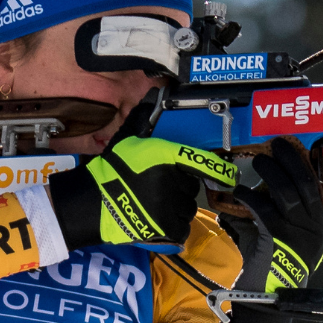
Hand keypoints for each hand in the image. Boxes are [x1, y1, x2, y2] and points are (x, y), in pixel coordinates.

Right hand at [46, 136, 238, 249]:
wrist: (91, 202)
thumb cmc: (110, 169)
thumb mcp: (127, 139)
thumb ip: (145, 120)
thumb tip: (156, 93)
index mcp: (166, 156)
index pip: (202, 162)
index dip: (220, 170)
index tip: (230, 175)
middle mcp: (172, 180)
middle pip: (191, 187)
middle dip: (180, 189)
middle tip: (159, 189)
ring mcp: (170, 205)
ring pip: (187, 209)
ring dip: (176, 209)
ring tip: (153, 205)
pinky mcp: (166, 228)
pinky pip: (181, 229)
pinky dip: (172, 229)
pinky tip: (155, 221)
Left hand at [218, 138, 322, 322]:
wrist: (268, 297)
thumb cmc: (274, 264)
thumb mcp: (287, 238)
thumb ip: (282, 213)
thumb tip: (263, 185)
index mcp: (321, 225)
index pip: (318, 187)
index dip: (304, 163)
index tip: (291, 147)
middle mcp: (315, 228)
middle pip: (305, 183)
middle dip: (290, 159)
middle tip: (274, 145)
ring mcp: (298, 233)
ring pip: (285, 192)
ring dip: (269, 173)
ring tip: (258, 162)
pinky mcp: (277, 238)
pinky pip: (263, 209)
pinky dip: (249, 197)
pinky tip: (239, 192)